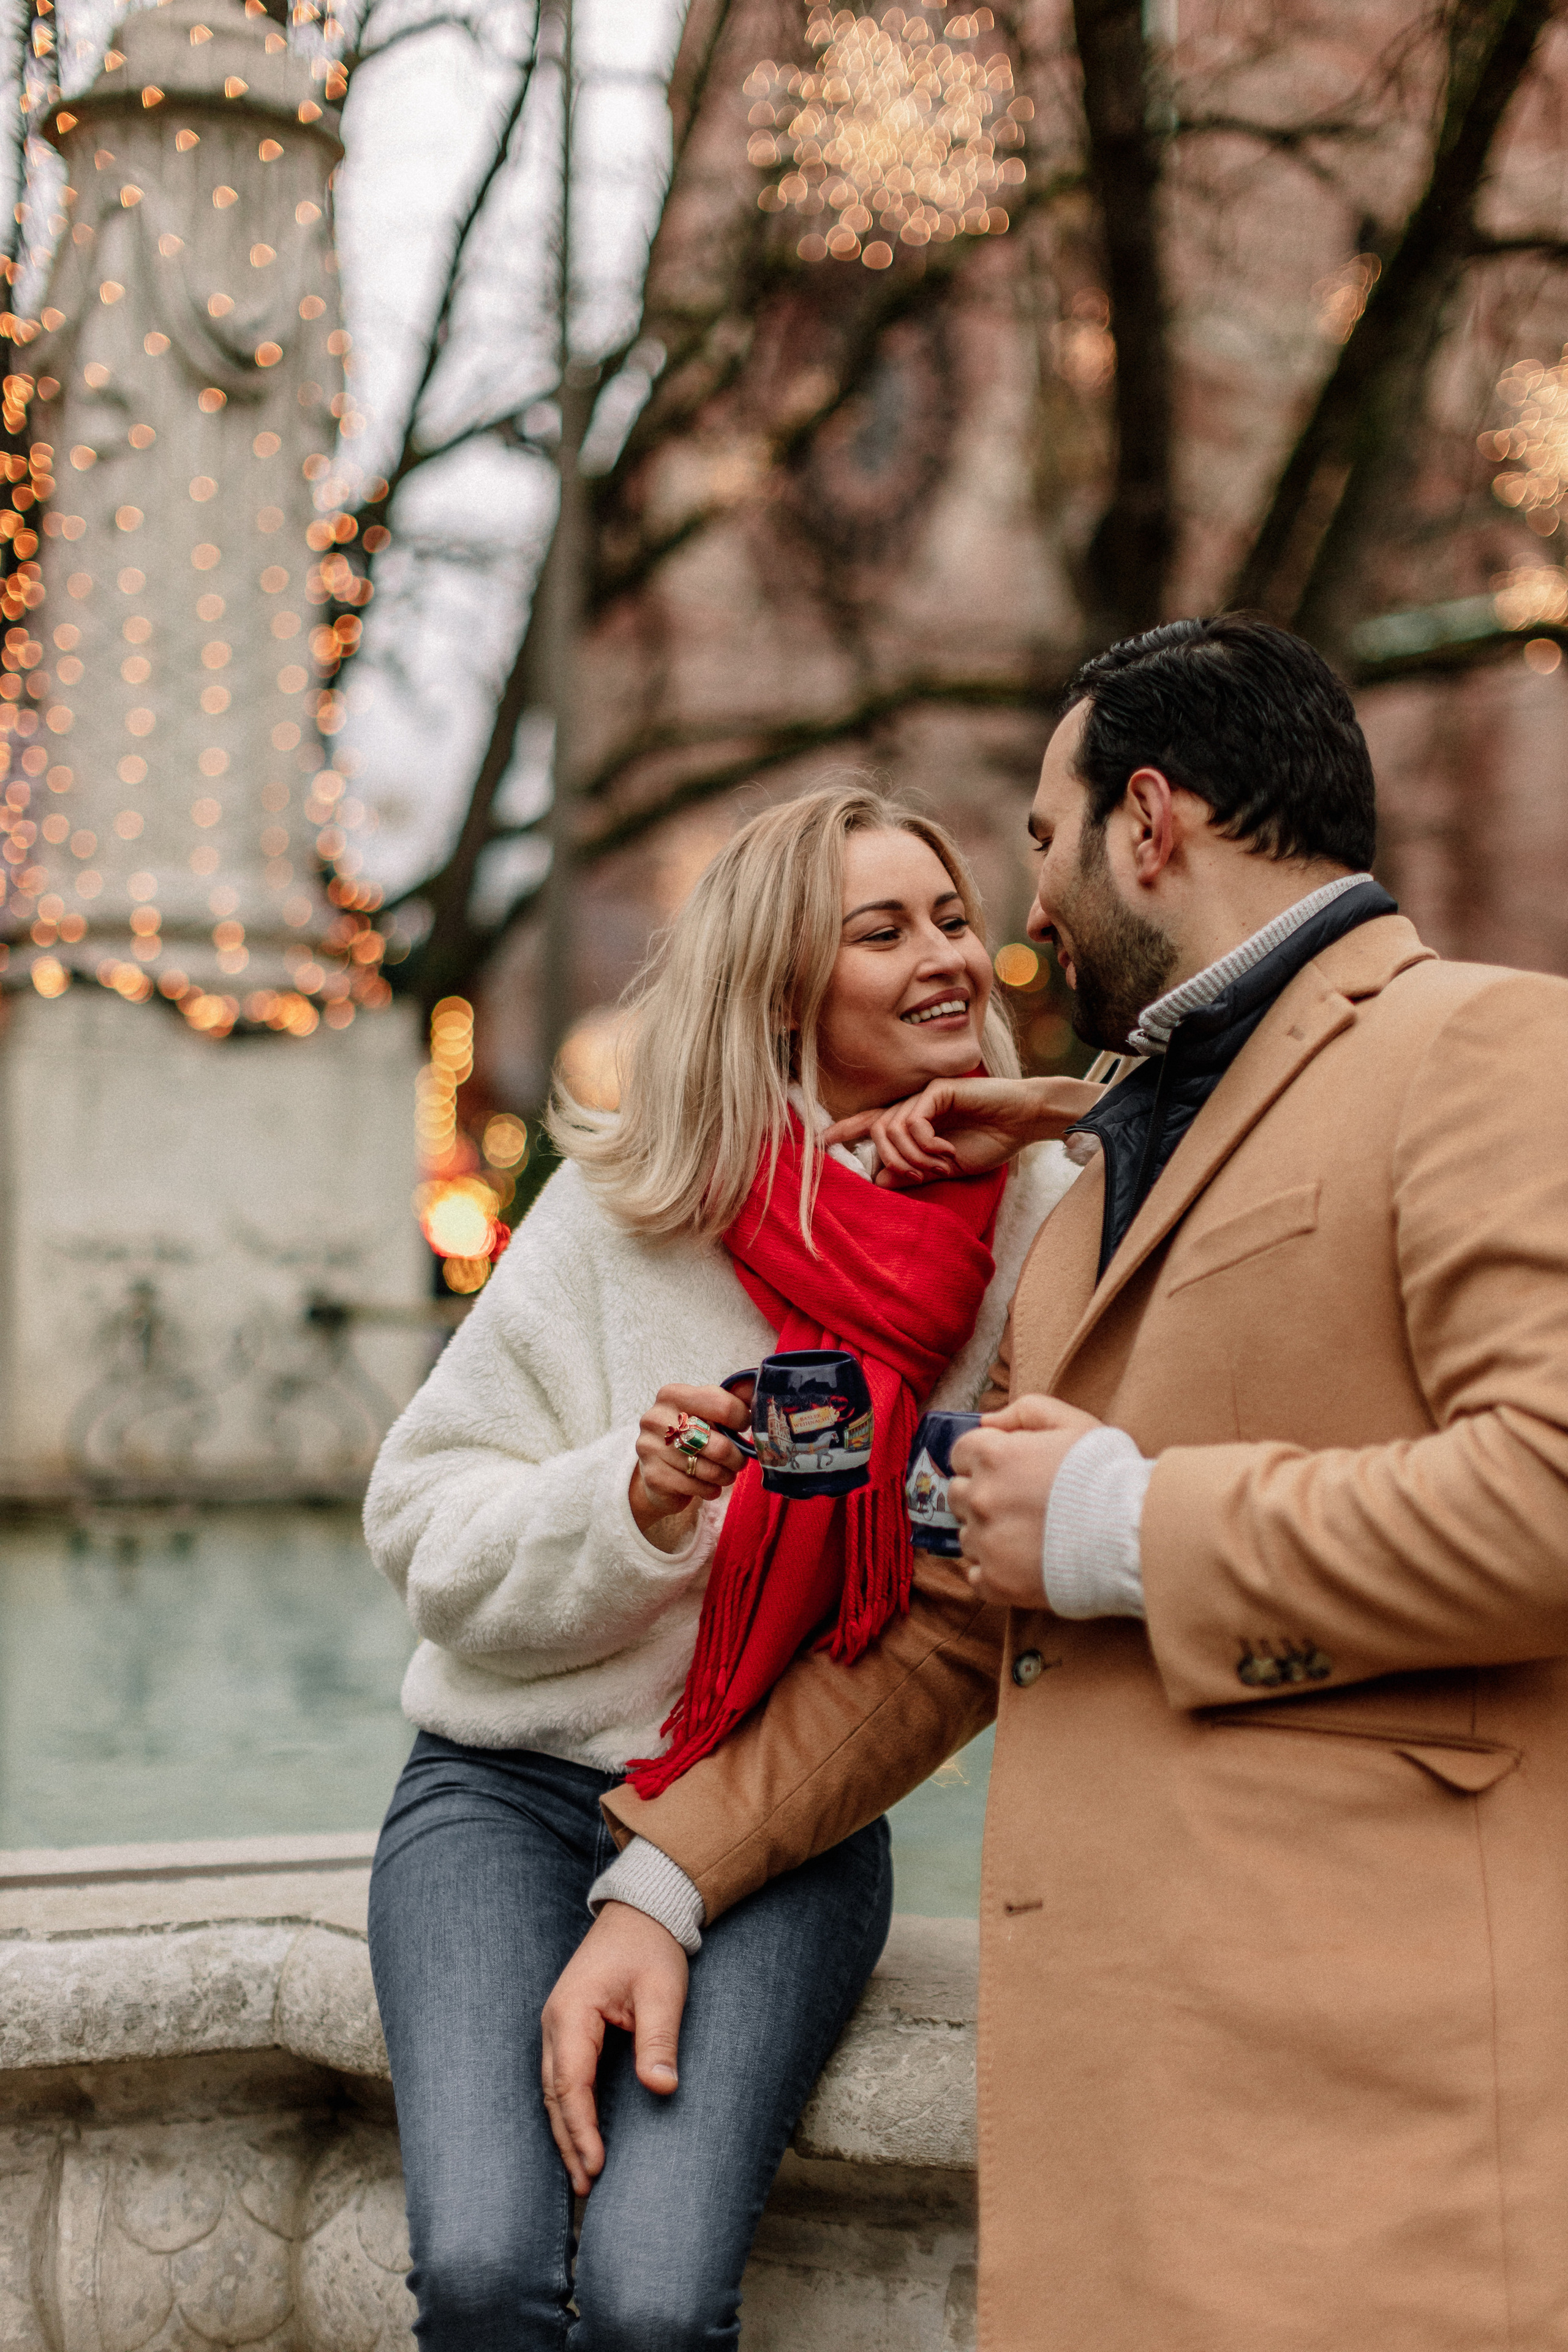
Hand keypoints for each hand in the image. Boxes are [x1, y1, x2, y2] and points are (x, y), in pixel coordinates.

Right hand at [541, 1902, 690, 2194]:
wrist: (642, 1912)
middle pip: (554, 2095)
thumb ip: (659, 2039)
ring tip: (581, 2176)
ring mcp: (557, 2024)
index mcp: (572, 2013)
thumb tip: (662, 2088)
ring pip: (553, 2089)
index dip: (582, 2129)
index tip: (596, 2167)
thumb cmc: (652, 1949)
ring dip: (566, 2131)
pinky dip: (569, 2109)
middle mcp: (555, 2022)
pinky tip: (579, 2134)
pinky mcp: (568, 2027)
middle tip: (586, 2188)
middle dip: (568, 2142)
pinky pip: (562, 2077)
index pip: (571, 2084)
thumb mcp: (663, 1991)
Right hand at [631, 1380, 753, 1534]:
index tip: (743, 1428)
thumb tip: (758, 1387)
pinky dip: (710, 1490)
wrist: (658, 1472)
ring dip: (725, 1476)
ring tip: (725, 1475)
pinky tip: (709, 1486)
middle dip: (736, 1458)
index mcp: (672, 1394)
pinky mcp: (653, 1476)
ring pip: (708, 1470)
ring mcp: (651, 1448)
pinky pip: (696, 1487)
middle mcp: (656, 1418)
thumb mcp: (707, 1412)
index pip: (723, 1406)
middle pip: (719, 1445)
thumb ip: (733, 1399)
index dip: (742, 1421)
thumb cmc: (689, 1436)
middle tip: (738, 1462)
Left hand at [822, 1076, 1104, 1188]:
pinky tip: (945, 1149)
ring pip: (891, 1127)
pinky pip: (913, 1118)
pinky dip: (925, 1141)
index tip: (819, 1142)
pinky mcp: (939, 1090)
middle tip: (922, 1175)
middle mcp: (913, 1106)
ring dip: (913, 1155)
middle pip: (876, 1131)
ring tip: (939, 1163)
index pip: (869, 1123)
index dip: (842, 1130)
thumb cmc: (990, 1141)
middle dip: (894, 1161)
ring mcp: (924, 1096)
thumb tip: (878, 1180)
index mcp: (912, 1122)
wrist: (1024, 1122)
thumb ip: (913, 1172)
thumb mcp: (946, 1166)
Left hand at [949, 1394, 1103, 1606]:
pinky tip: (1024, 1564)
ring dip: (988, 1534)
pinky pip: (975, 1576)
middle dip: (982, 1495)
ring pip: (966, 1536)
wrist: (1131, 1534)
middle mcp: (981, 1498)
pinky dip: (994, 1571)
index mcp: (994, 1456)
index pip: (960, 1453)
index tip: (1007, 1470)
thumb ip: (1026, 1411)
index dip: (983, 1459)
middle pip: (957, 1495)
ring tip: (1028, 1536)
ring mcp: (985, 1543)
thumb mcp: (1073, 1423)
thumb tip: (987, 1421)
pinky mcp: (996, 1582)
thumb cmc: (1106, 1474)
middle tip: (1019, 1503)